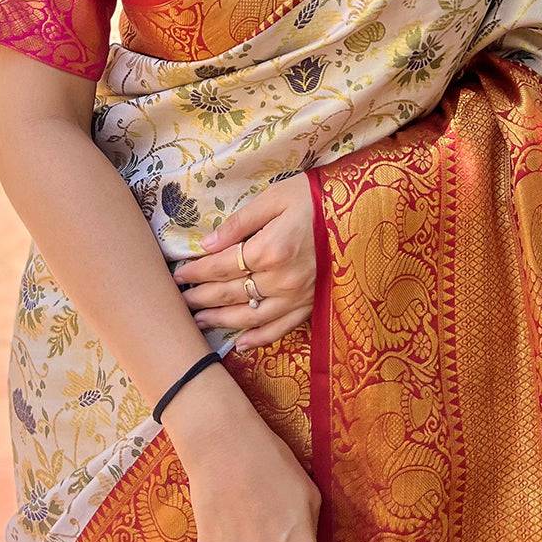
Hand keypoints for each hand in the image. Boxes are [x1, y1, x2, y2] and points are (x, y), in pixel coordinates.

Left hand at [173, 173, 315, 348]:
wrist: (362, 212)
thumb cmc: (314, 199)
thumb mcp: (275, 198)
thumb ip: (240, 222)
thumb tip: (207, 244)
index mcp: (269, 249)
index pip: (221, 266)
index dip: (197, 272)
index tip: (179, 275)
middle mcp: (281, 279)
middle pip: (230, 293)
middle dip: (202, 297)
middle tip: (180, 300)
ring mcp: (297, 296)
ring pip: (249, 316)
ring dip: (221, 320)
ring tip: (199, 320)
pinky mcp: (311, 304)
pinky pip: (281, 328)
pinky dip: (259, 339)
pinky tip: (240, 343)